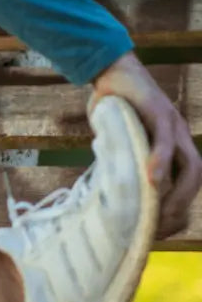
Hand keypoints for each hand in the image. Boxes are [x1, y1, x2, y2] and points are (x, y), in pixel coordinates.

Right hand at [91, 51, 201, 238]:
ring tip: (159, 211)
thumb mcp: (119, 143)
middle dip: (182, 206)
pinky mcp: (159, 112)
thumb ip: (123, 163)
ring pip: (189, 164)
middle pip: (196, 178)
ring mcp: (173, 125)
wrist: (111, 70)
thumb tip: (108, 194)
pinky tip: (151, 179)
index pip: (188, 185)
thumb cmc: (113, 109)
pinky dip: (160, 161)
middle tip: (160, 228)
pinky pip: (164, 140)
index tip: (161, 231)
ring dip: (177, 191)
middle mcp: (180, 138)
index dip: (179, 210)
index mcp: (174, 147)